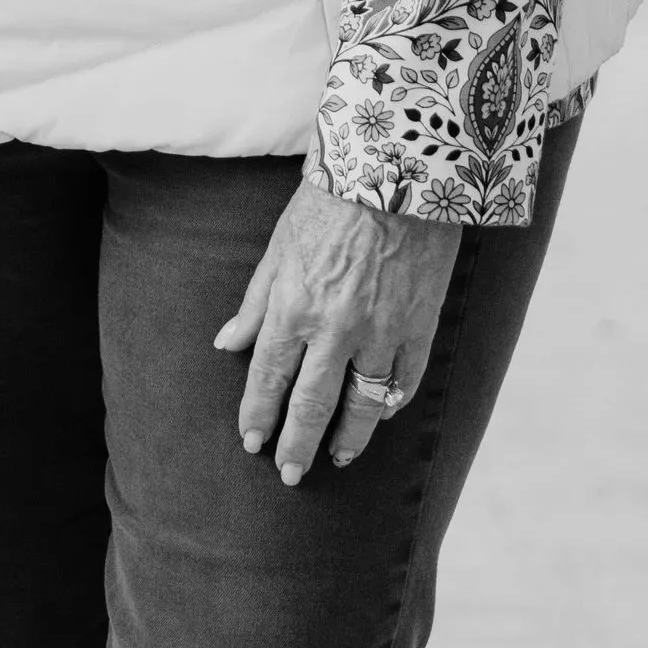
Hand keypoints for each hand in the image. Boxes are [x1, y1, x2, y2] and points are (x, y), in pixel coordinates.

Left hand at [212, 177, 460, 484]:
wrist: (397, 174)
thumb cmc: (329, 203)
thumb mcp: (278, 248)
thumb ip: (255, 303)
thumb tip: (229, 344)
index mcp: (293, 308)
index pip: (269, 378)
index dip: (258, 415)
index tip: (251, 441)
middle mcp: (334, 330)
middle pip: (311, 405)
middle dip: (295, 444)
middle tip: (288, 473)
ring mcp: (381, 333)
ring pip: (361, 406)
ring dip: (347, 438)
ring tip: (335, 458)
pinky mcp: (419, 328)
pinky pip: (403, 382)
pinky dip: (391, 404)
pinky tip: (379, 415)